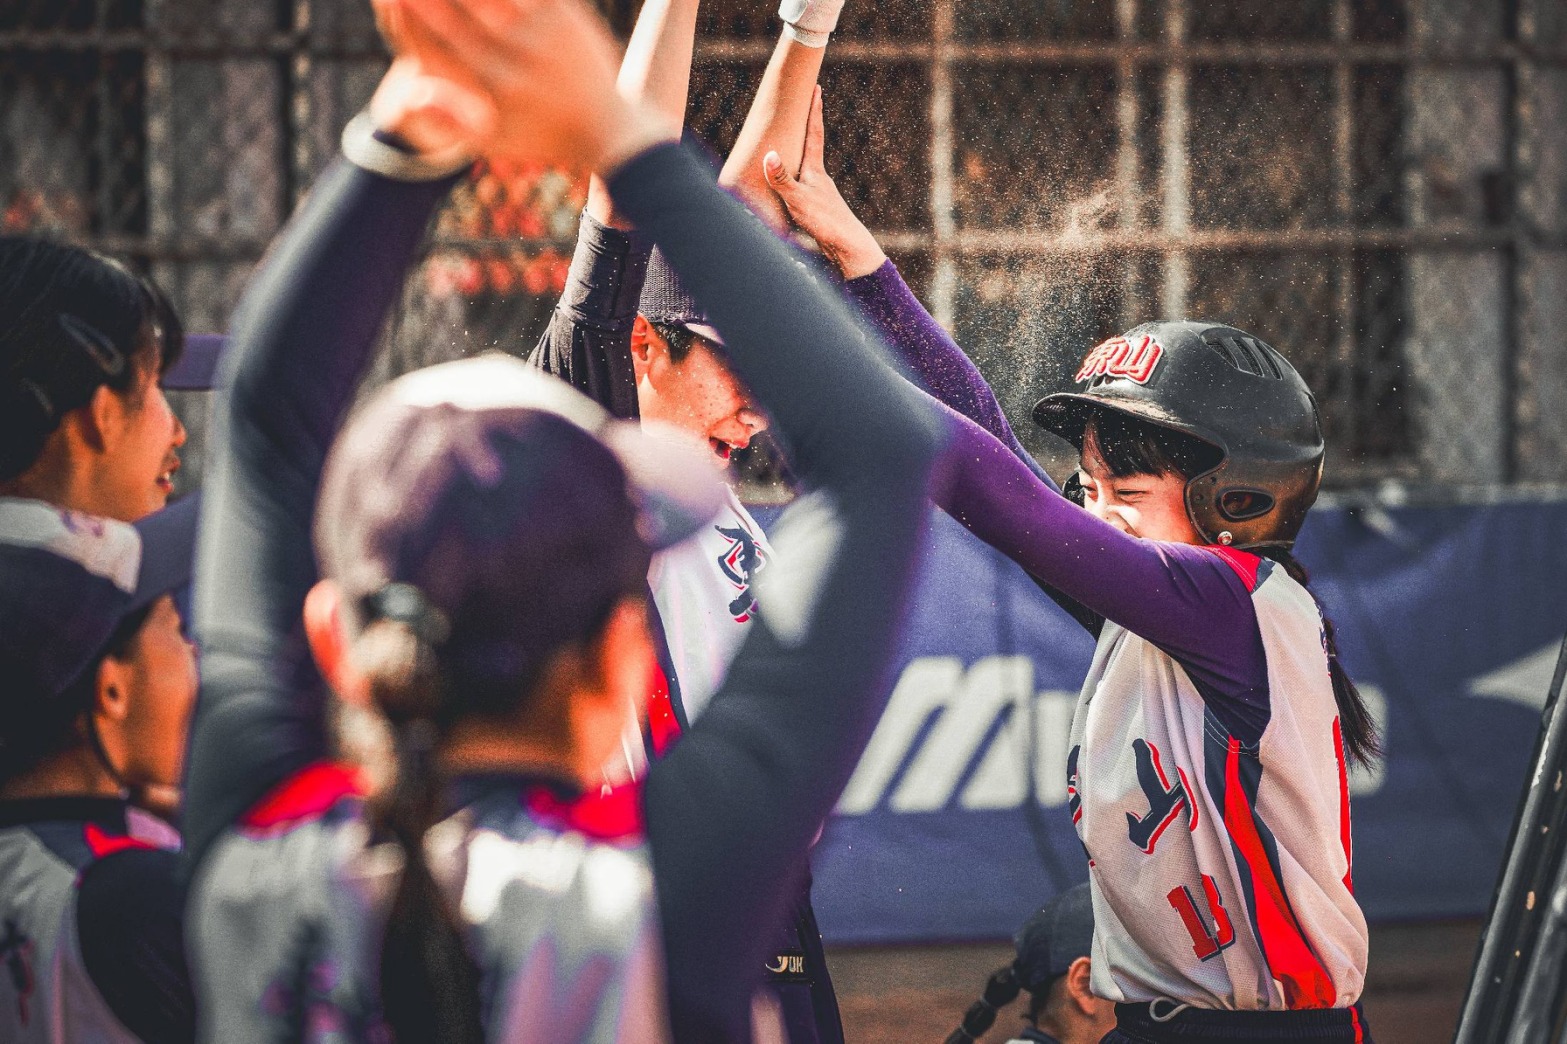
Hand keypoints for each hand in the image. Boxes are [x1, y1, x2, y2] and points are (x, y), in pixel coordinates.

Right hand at [373, 0, 665, 173]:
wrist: (608, 128)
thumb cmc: (538, 133)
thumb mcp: (491, 141)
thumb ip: (447, 120)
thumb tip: (410, 90)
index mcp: (489, 93)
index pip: (432, 47)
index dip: (404, 19)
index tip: (387, 0)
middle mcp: (513, 64)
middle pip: (452, 16)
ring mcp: (541, 36)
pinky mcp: (563, 14)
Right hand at [762, 86, 885, 278]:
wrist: (848, 249)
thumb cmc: (825, 223)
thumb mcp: (799, 200)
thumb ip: (783, 179)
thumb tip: (769, 155)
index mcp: (815, 171)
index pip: (814, 133)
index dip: (814, 111)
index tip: (816, 88)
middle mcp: (819, 178)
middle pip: (811, 146)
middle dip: (806, 126)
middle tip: (802, 106)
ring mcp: (819, 193)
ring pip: (805, 168)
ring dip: (798, 155)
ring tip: (788, 144)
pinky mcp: (817, 209)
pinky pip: (800, 188)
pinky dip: (792, 181)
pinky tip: (787, 190)